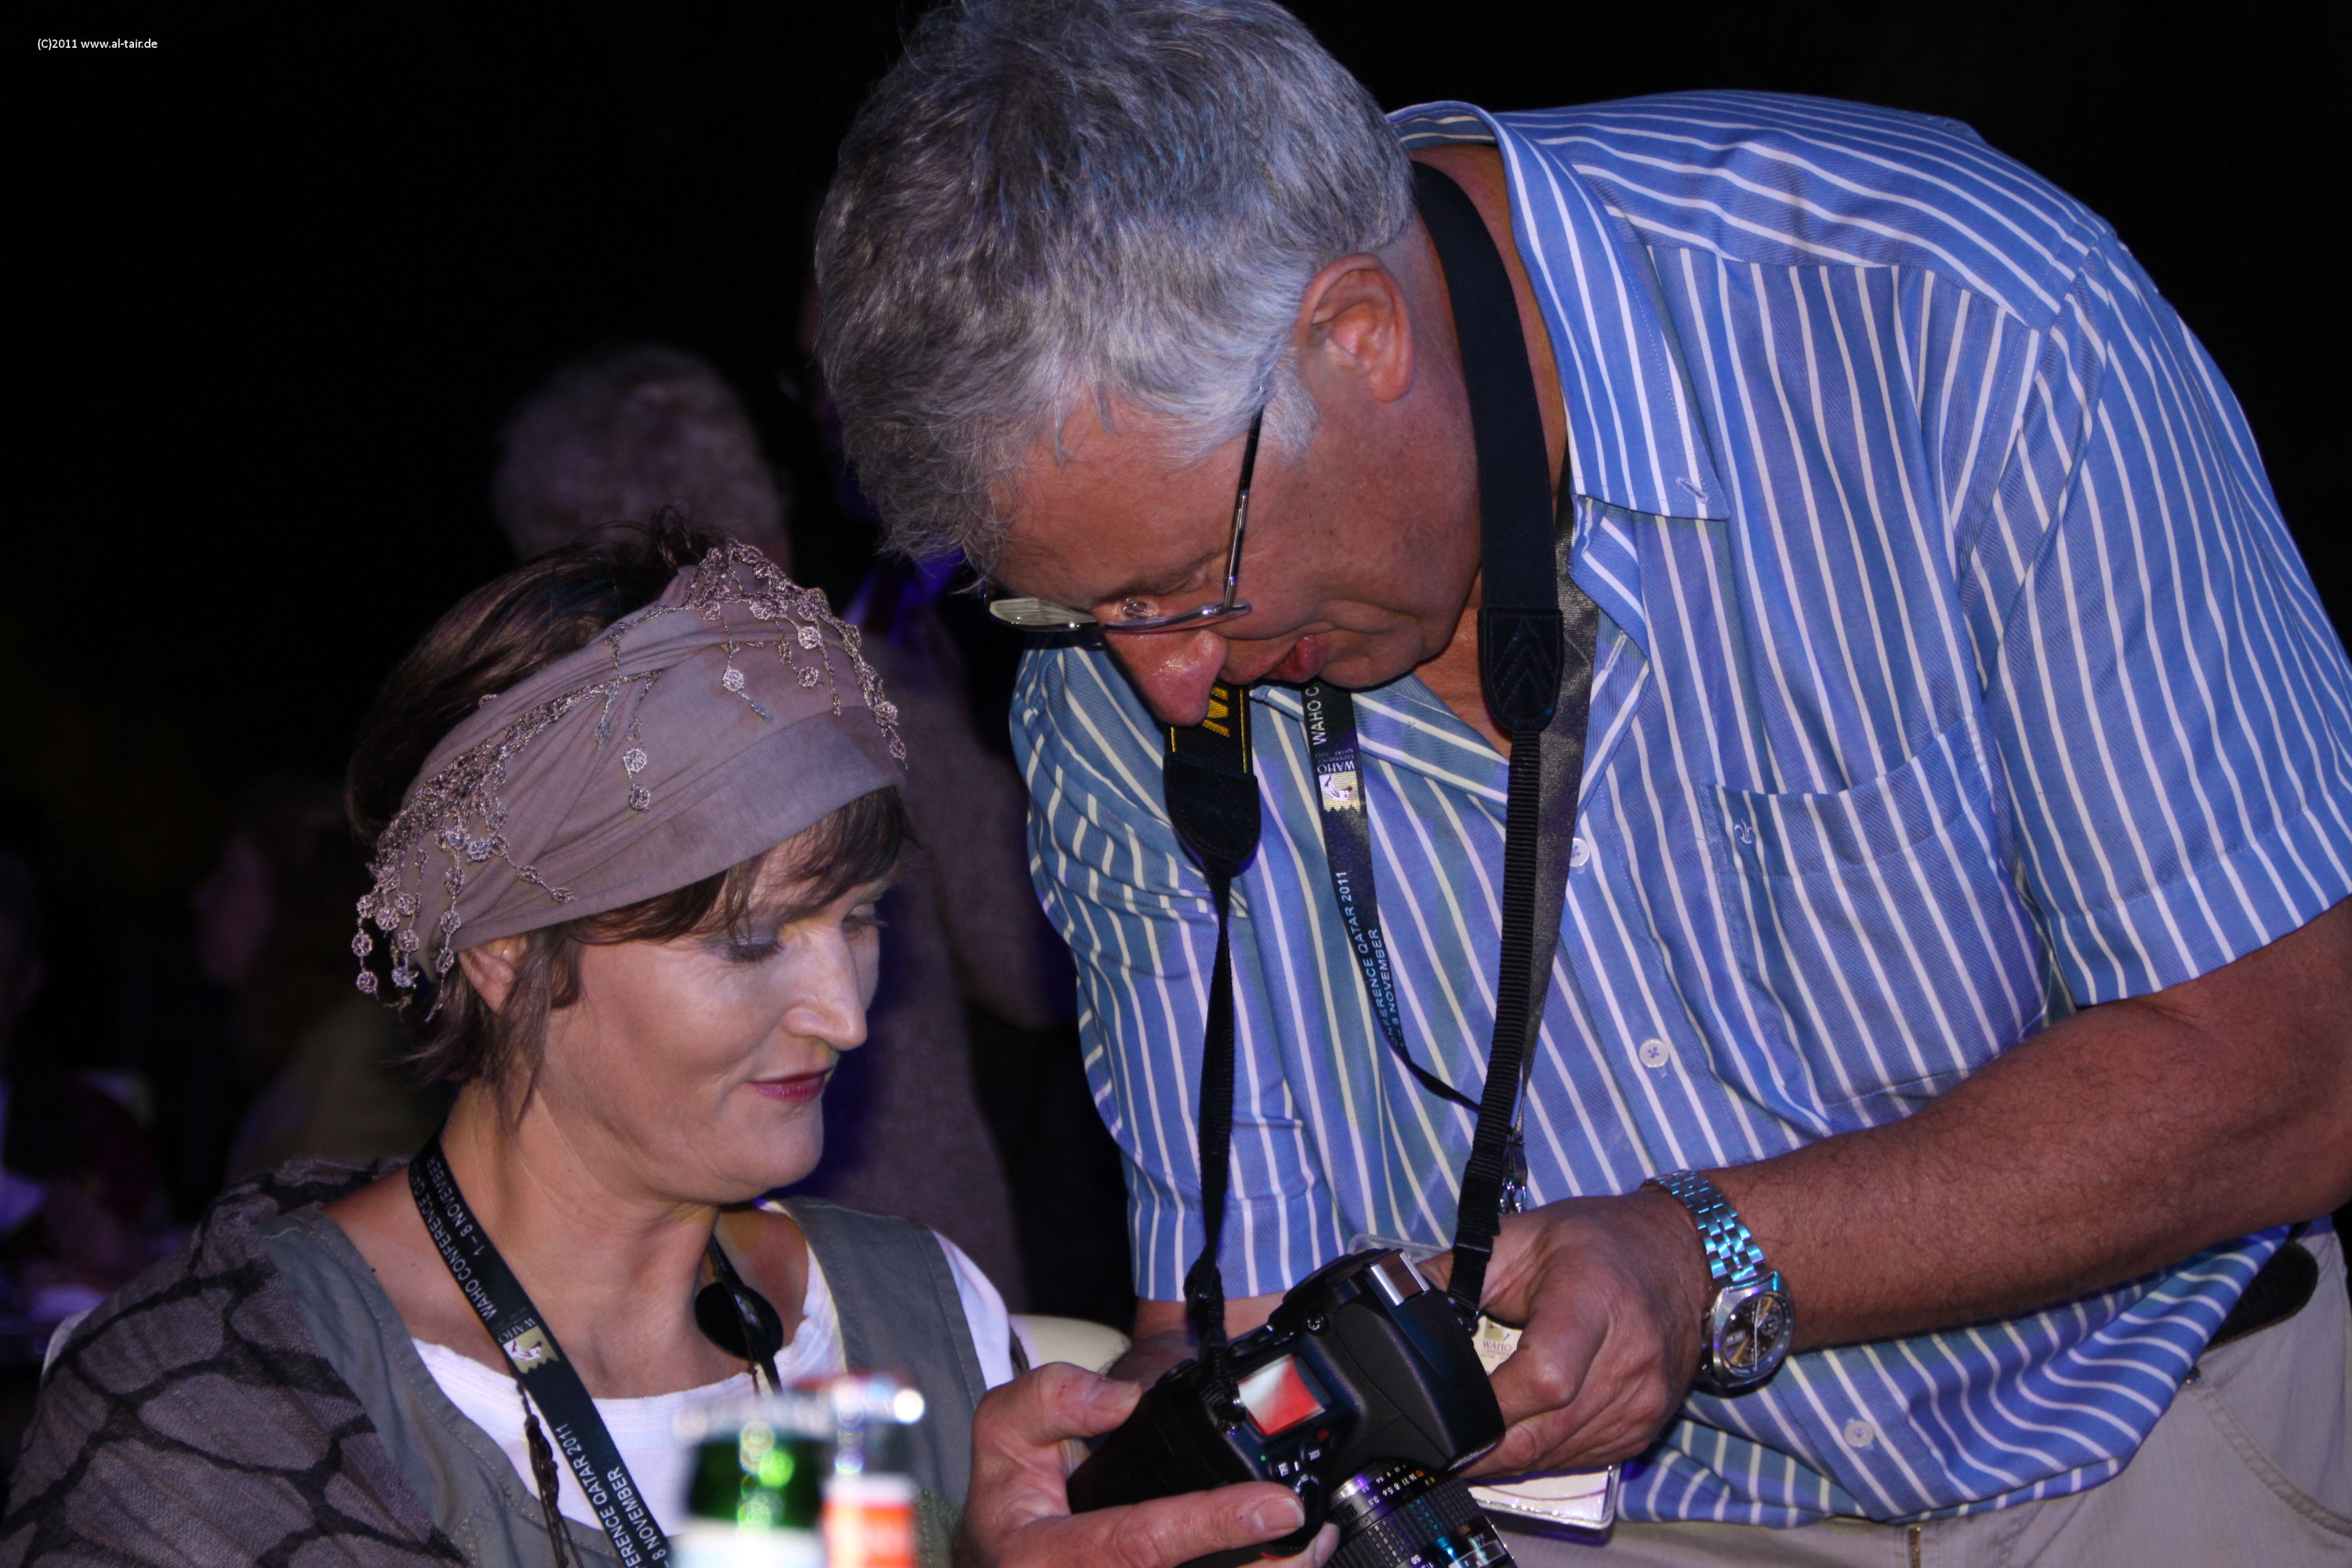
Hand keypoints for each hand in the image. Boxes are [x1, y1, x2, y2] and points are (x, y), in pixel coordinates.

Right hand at [959, 1362, 1337, 1567]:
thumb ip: (1051, 1397)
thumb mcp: (1006, 1427)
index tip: (1274, 1505)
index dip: (1210, 1524)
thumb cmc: (1013, 1498)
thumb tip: (1120, 1401)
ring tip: (1311, 1546)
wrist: (1010, 1552)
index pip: (1137, 1543)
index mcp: (1039, 1560)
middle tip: (1310, 1536)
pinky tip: (1289, 1564)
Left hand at [1427, 1188, 1709, 1476]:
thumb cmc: (1597, 1241)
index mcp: (1592, 1301)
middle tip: (1439, 1448)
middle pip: (1547, 1431)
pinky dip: (1546, 1454)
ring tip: (1471, 1443)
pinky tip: (1521, 1437)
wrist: (1680, 1255)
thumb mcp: (1517, 1237)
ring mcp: (1643, 1399)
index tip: (1446, 1412)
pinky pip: (1584, 1458)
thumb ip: (1454, 1273)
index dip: (1489, 1409)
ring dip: (1512, 1457)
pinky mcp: (1647, 1425)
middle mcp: (1629, 1358)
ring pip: (1561, 1455)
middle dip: (1486, 1448)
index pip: (1544, 1380)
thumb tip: (1396, 1303)